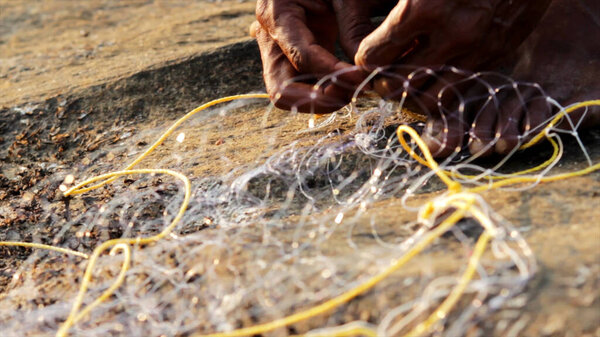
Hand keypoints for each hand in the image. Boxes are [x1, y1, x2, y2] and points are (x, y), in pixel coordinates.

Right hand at [252, 0, 395, 112]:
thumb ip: (353, 25)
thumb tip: (364, 71)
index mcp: (277, 13)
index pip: (301, 57)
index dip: (331, 74)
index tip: (359, 79)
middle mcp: (269, 37)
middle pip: (281, 90)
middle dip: (318, 100)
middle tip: (352, 94)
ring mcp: (276, 51)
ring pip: (288, 96)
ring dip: (321, 101)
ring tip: (354, 90)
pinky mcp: (289, 58)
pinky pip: (300, 87)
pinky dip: (324, 93)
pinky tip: (349, 85)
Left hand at [354, 0, 551, 112]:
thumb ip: (395, 8)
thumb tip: (361, 45)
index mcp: (423, 6)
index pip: (373, 57)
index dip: (364, 58)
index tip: (366, 53)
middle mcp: (452, 33)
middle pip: (396, 84)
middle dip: (382, 82)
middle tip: (381, 72)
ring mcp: (477, 48)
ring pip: (427, 99)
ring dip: (410, 94)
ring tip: (406, 79)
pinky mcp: (496, 55)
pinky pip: (458, 91)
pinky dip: (439, 90)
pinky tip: (433, 75)